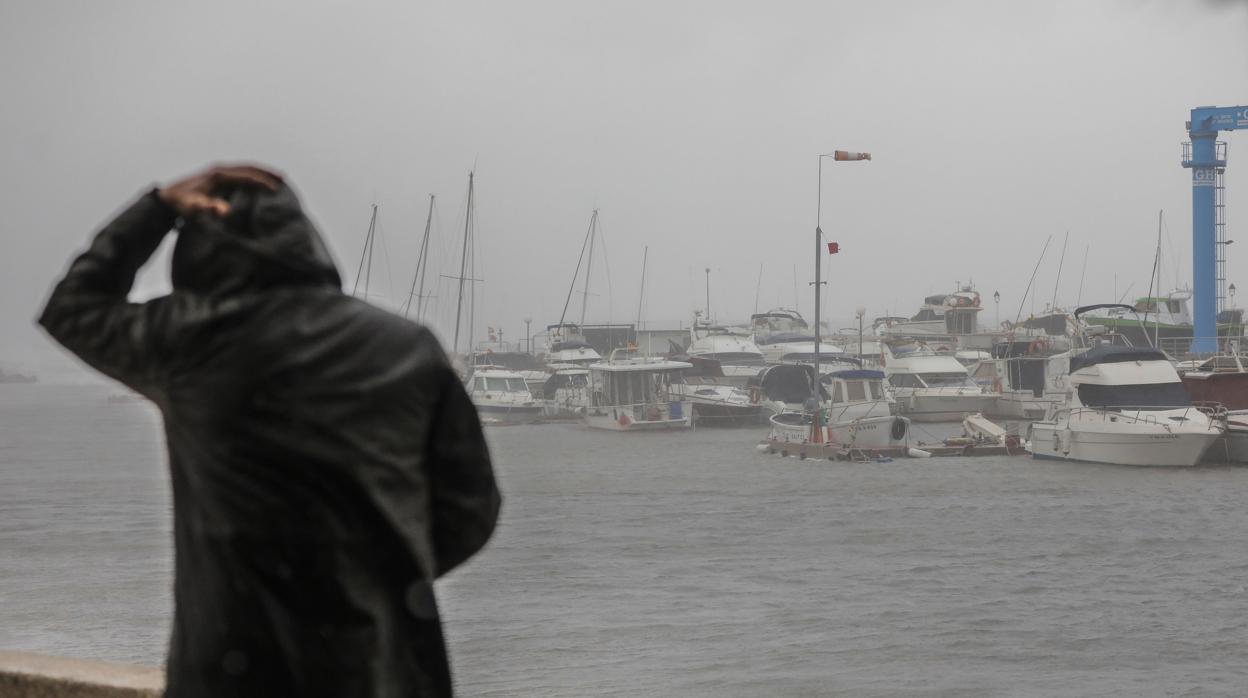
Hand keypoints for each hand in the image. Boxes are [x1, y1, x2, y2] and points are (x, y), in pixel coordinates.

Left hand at [157, 164, 282, 216]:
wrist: (166, 197)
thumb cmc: (180, 204)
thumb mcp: (193, 208)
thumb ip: (208, 208)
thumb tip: (225, 211)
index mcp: (218, 174)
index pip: (246, 176)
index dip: (261, 182)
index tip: (276, 189)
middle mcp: (219, 169)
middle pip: (248, 167)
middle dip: (266, 172)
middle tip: (283, 178)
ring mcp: (217, 170)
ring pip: (245, 168)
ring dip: (260, 171)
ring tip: (276, 177)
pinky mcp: (216, 175)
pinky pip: (239, 172)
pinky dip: (252, 174)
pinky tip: (257, 181)